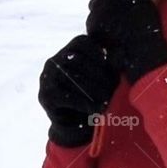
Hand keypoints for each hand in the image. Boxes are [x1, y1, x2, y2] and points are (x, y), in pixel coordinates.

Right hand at [38, 33, 120, 147]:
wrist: (75, 125)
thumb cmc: (92, 96)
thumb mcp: (102, 78)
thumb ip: (109, 64)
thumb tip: (120, 54)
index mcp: (67, 52)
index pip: (81, 42)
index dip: (98, 51)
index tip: (112, 65)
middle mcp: (53, 62)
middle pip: (78, 60)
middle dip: (99, 74)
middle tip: (114, 87)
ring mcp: (46, 78)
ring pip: (73, 78)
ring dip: (94, 90)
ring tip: (108, 99)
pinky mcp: (46, 96)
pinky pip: (67, 96)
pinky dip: (85, 103)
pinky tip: (97, 109)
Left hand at [85, 0, 166, 85]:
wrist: (144, 57)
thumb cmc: (151, 32)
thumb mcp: (148, 3)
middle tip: (120, 9)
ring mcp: (102, 9)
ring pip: (96, 2)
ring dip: (103, 10)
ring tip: (117, 23)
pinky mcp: (95, 24)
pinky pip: (93, 18)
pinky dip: (100, 23)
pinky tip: (111, 32)